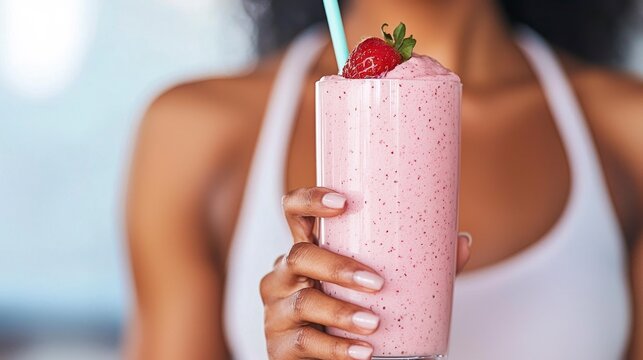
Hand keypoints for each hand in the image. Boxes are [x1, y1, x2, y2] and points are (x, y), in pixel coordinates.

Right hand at [260, 187, 471, 359]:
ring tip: (374, 323)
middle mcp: (285, 275)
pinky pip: (303, 343)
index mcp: (308, 250)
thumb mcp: (379, 289)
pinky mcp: (279, 346)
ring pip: (302, 301)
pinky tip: (363, 352)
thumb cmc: (353, 314)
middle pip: (298, 255)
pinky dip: (336, 349)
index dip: (310, 200)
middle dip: (337, 266)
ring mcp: (278, 310)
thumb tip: (463, 241)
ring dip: (340, 311)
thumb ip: (419, 267)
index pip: (294, 212)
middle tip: (377, 282)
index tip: (342, 201)